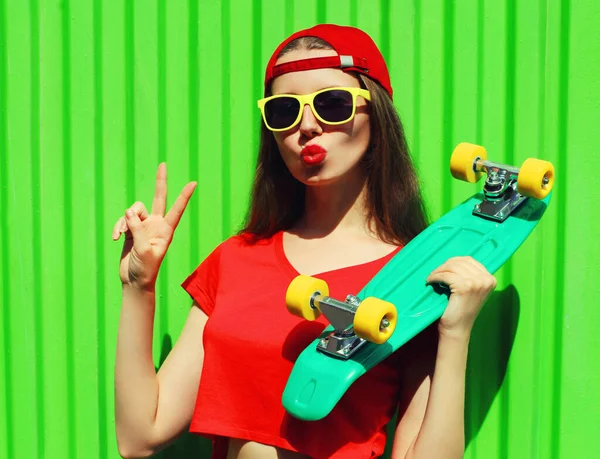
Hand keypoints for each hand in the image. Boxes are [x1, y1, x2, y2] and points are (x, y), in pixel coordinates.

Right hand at [111, 163, 196, 290]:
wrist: (135, 281)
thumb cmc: (145, 269)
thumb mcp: (142, 250)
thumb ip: (137, 230)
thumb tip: (128, 212)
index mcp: (166, 230)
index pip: (177, 209)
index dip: (184, 196)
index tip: (193, 183)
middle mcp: (156, 225)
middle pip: (158, 198)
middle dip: (160, 182)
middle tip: (163, 164)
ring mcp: (143, 226)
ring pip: (133, 210)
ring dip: (125, 220)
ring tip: (122, 235)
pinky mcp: (131, 230)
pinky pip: (124, 220)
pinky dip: (119, 226)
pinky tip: (116, 238)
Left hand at [426, 256, 496, 337]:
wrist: (457, 329)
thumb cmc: (461, 310)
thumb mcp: (471, 290)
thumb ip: (469, 275)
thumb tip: (454, 261)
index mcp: (490, 279)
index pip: (469, 260)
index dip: (453, 262)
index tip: (443, 268)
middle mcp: (486, 280)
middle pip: (460, 262)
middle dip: (444, 266)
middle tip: (434, 273)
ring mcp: (477, 283)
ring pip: (452, 267)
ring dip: (439, 270)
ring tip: (432, 277)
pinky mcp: (465, 287)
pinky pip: (446, 275)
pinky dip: (436, 276)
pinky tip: (431, 281)